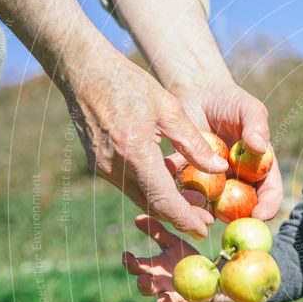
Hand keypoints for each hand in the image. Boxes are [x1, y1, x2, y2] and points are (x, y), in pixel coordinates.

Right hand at [69, 58, 227, 238]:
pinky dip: (152, 190)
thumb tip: (219, 170)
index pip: (164, 200)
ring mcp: (104, 167)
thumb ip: (194, 143)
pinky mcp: (100, 163)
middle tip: (205, 222)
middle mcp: (115, 167)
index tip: (204, 231)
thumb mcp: (169, 109)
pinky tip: (171, 186)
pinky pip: (130, 185)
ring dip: (166, 205)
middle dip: (179, 217)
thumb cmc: (130, 83)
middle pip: (152, 204)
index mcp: (135, 153)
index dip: (185, 219)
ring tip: (195, 206)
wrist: (83, 70)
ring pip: (140, 197)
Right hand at [123, 215, 234, 301]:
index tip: (126, 255)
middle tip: (143, 280)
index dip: (130, 263)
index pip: (137, 268)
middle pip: (147, 288)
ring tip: (162, 301)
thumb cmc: (185, 257)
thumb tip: (138, 217)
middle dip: (144, 285)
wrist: (209, 273)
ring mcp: (174, 296)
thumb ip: (157, 232)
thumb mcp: (172, 243)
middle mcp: (160, 285)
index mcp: (154, 270)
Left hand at [174, 82, 283, 219]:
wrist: (198, 95)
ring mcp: (216, 182)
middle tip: (229, 224)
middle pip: (244, 207)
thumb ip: (256, 125)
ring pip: (214, 206)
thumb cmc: (229, 101)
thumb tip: (259, 146)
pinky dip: (183, 197)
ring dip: (208, 211)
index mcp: (260, 168)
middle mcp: (240, 180)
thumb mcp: (248, 108)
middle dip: (237, 219)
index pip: (270, 193)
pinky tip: (176, 194)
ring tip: (200, 210)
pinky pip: (188, 193)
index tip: (259, 215)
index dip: (268, 207)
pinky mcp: (192, 179)